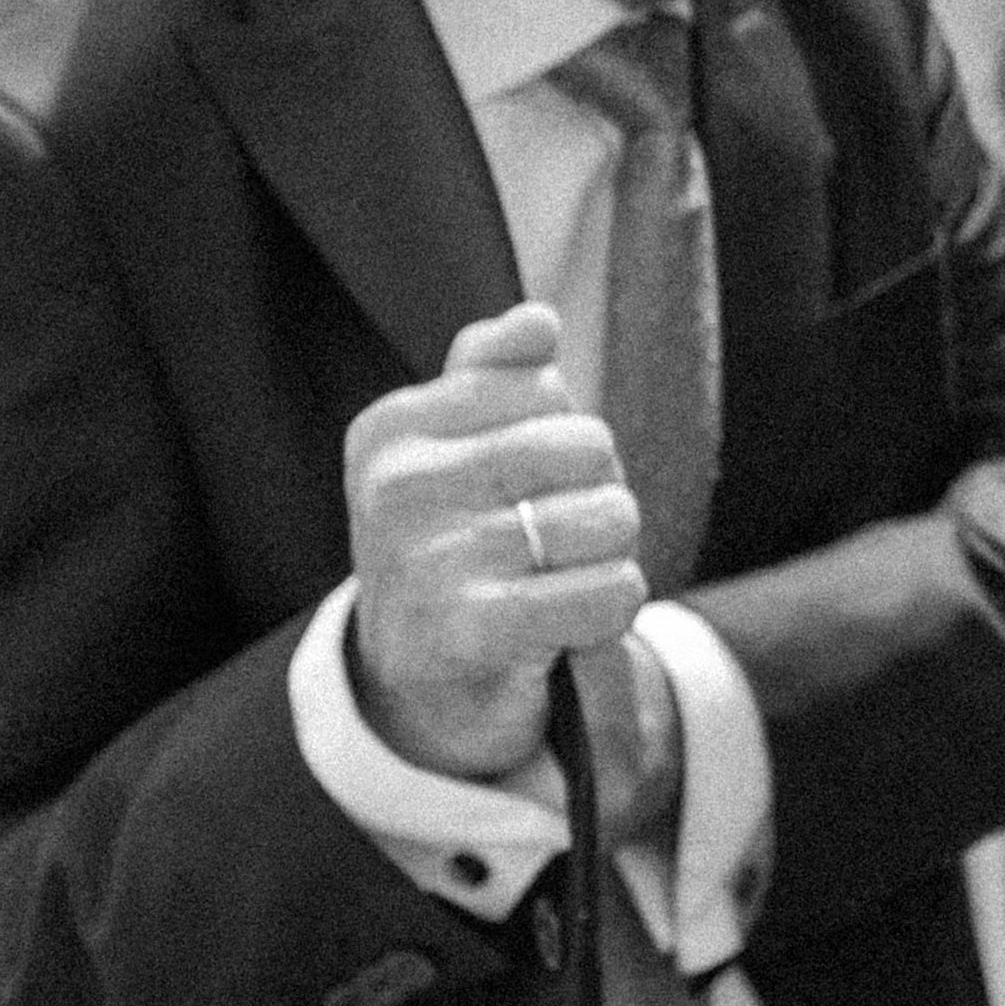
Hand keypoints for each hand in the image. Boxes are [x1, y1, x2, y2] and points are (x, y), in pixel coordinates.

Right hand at [342, 303, 644, 782]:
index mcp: (392, 430)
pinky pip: (612, 590)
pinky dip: (611, 608)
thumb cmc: (456, 546)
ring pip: (611, 518)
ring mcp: (430, 561)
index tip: (515, 485)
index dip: (561, 437)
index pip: (545, 387)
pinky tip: (564, 625)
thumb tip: (536, 319)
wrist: (419, 686)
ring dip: (607, 556)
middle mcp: (399, 488)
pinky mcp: (473, 633)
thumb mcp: (456, 451)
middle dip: (595, 493)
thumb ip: (494, 374)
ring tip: (551, 582)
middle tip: (548, 541)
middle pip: (589, 445)